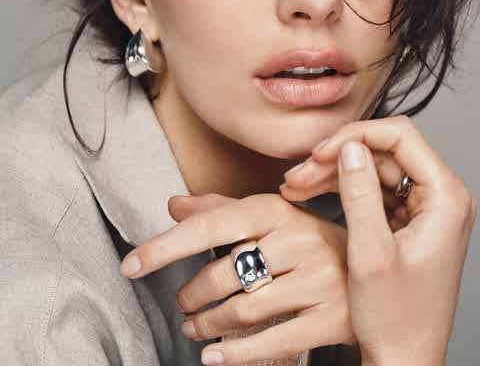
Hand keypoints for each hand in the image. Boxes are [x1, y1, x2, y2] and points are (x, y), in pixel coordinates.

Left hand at [119, 191, 356, 363]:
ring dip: (207, 323)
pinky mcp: (331, 318)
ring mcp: (317, 279)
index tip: (130, 264)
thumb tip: (173, 206)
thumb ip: (220, 210)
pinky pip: (272, 341)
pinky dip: (234, 354)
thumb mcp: (270, 216)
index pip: (211, 224)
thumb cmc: (308, 239)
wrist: (374, 263)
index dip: (166, 245)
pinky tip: (212, 356)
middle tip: (180, 303)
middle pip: (225, 273)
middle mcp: (298, 239)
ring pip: (244, 308)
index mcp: (276, 209)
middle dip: (192, 294)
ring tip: (193, 327)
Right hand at [280, 115, 477, 365]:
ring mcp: (422, 208)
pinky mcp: (406, 220)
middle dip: (336, 157)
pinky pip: (371, 189)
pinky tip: (309, 195)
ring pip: (373, 168)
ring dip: (332, 173)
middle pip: (383, 150)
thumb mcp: (370, 252)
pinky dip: (340, 190)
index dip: (355, 135)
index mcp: (444, 198)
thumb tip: (349, 146)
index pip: (400, 135)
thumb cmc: (396, 318)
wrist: (403, 359)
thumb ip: (359, 194)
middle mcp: (438, 197)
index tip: (319, 153)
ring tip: (294, 186)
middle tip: (297, 174)